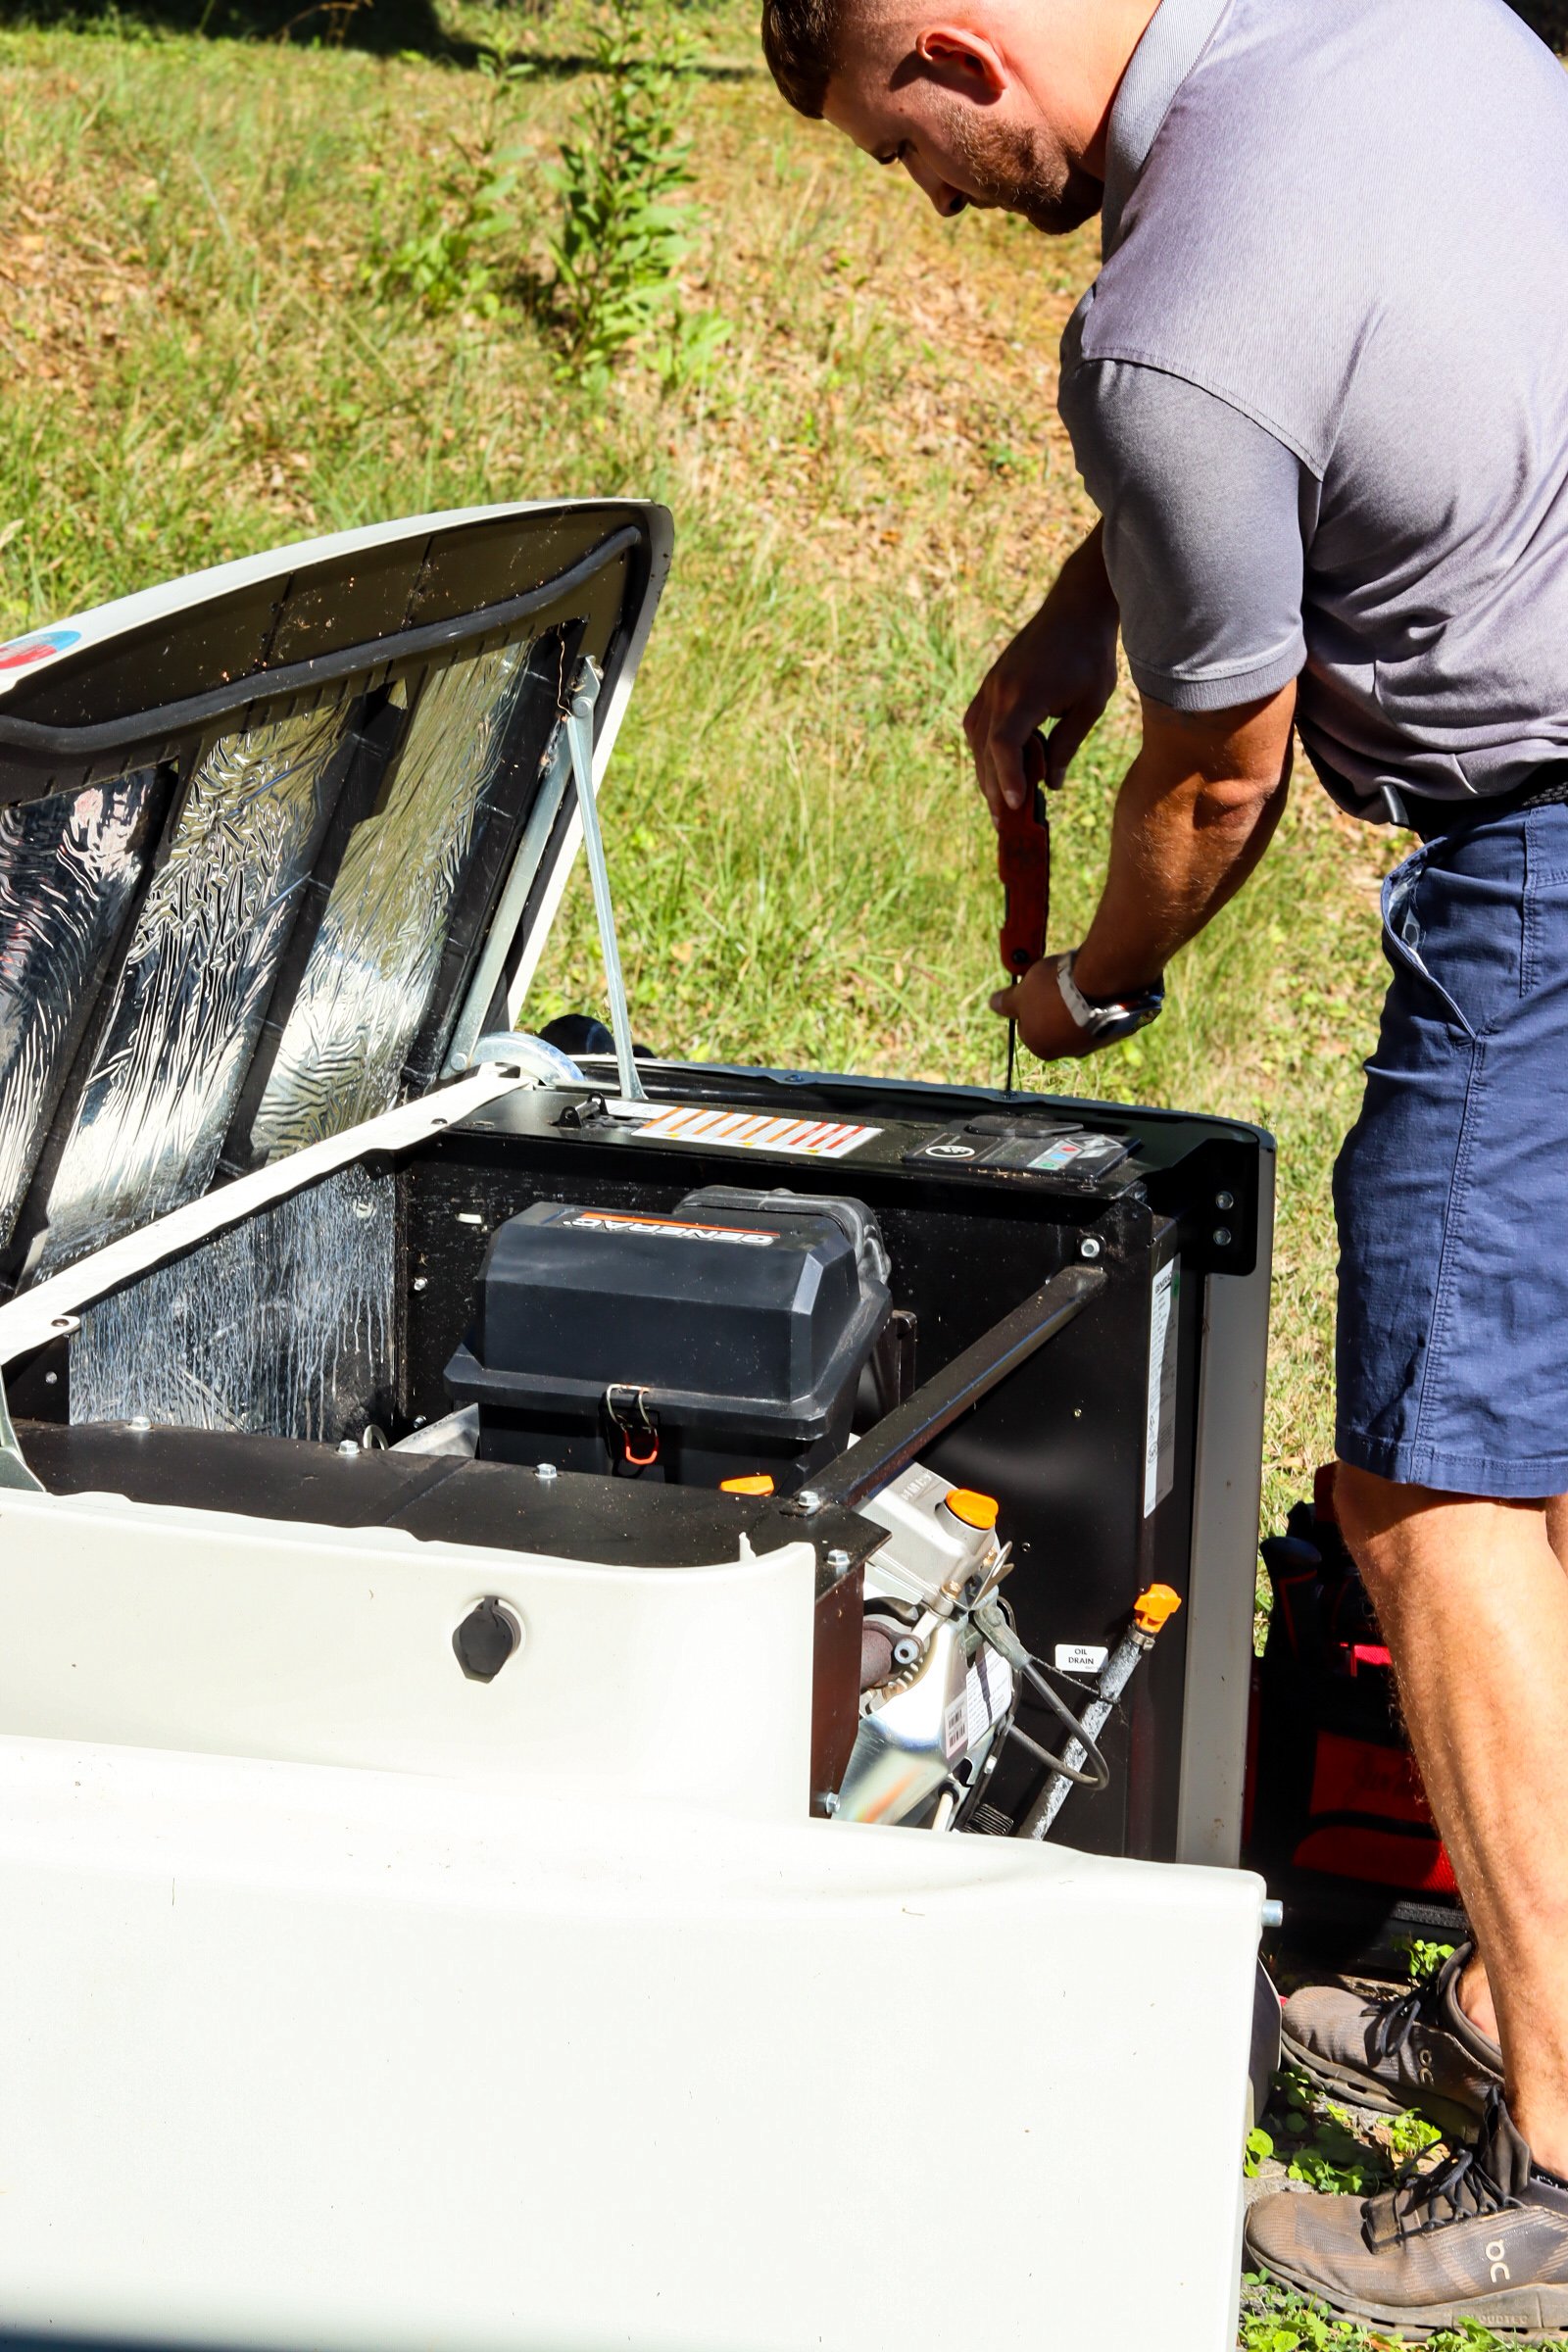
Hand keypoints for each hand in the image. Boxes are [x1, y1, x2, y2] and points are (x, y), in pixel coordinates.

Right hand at [964, 525, 1119, 822]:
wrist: (1075, 607)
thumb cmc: (1090, 654)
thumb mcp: (1090, 704)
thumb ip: (1068, 745)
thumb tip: (1052, 785)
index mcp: (1025, 694)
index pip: (1004, 744)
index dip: (1007, 778)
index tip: (1016, 805)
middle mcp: (999, 690)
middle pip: (986, 749)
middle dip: (994, 788)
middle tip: (1005, 824)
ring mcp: (991, 685)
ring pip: (976, 739)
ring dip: (986, 772)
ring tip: (1001, 802)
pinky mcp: (992, 683)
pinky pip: (977, 723)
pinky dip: (984, 749)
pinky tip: (997, 766)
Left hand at [988, 957, 1098, 1061]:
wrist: (1099, 983)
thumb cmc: (1054, 989)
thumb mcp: (1022, 992)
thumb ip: (1006, 1001)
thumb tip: (993, 1004)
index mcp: (1041, 1048)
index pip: (1028, 1026)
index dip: (1030, 1002)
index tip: (1037, 987)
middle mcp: (1069, 1052)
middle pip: (1056, 1024)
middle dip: (1055, 1004)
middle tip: (1058, 982)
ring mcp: (1095, 1042)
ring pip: (1081, 1020)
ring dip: (1079, 1003)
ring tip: (1079, 981)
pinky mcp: (1118, 1030)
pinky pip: (1104, 1014)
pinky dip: (1100, 1002)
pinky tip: (1098, 986)